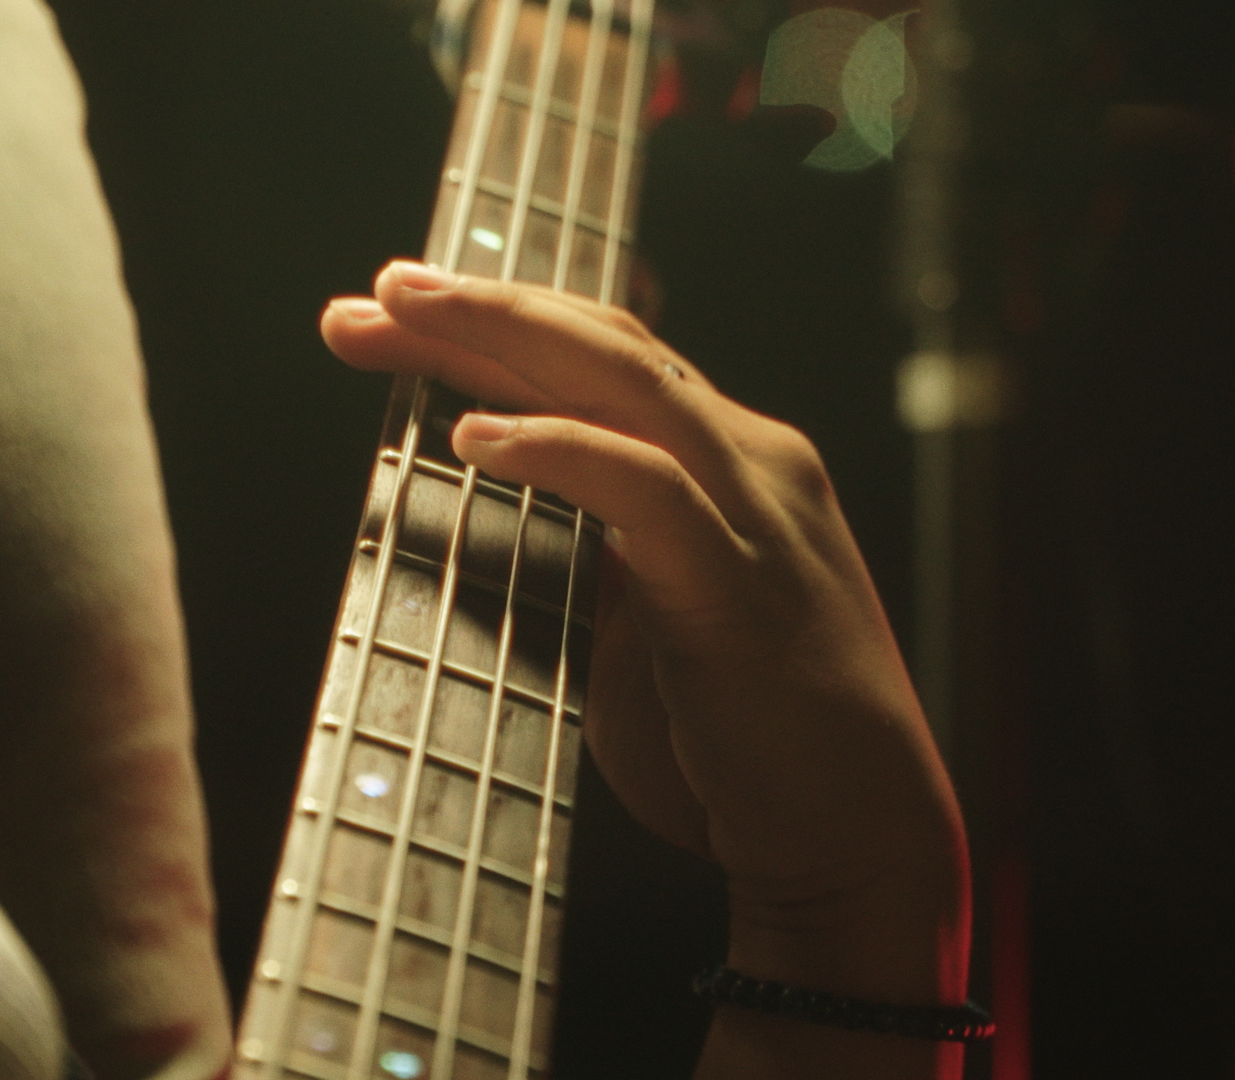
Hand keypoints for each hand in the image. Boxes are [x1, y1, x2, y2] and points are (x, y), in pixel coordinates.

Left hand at [322, 261, 968, 1059]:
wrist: (857, 837)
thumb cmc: (749, 745)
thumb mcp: (650, 624)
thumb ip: (595, 556)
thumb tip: (503, 519)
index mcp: (732, 464)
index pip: (609, 359)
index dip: (505, 323)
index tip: (397, 307)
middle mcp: (751, 461)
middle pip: (606, 345)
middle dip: (484, 307)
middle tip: (377, 288)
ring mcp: (755, 510)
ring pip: (626, 381)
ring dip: (504, 339)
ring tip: (401, 315)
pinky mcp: (738, 579)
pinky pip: (643, 486)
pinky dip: (555, 452)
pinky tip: (472, 438)